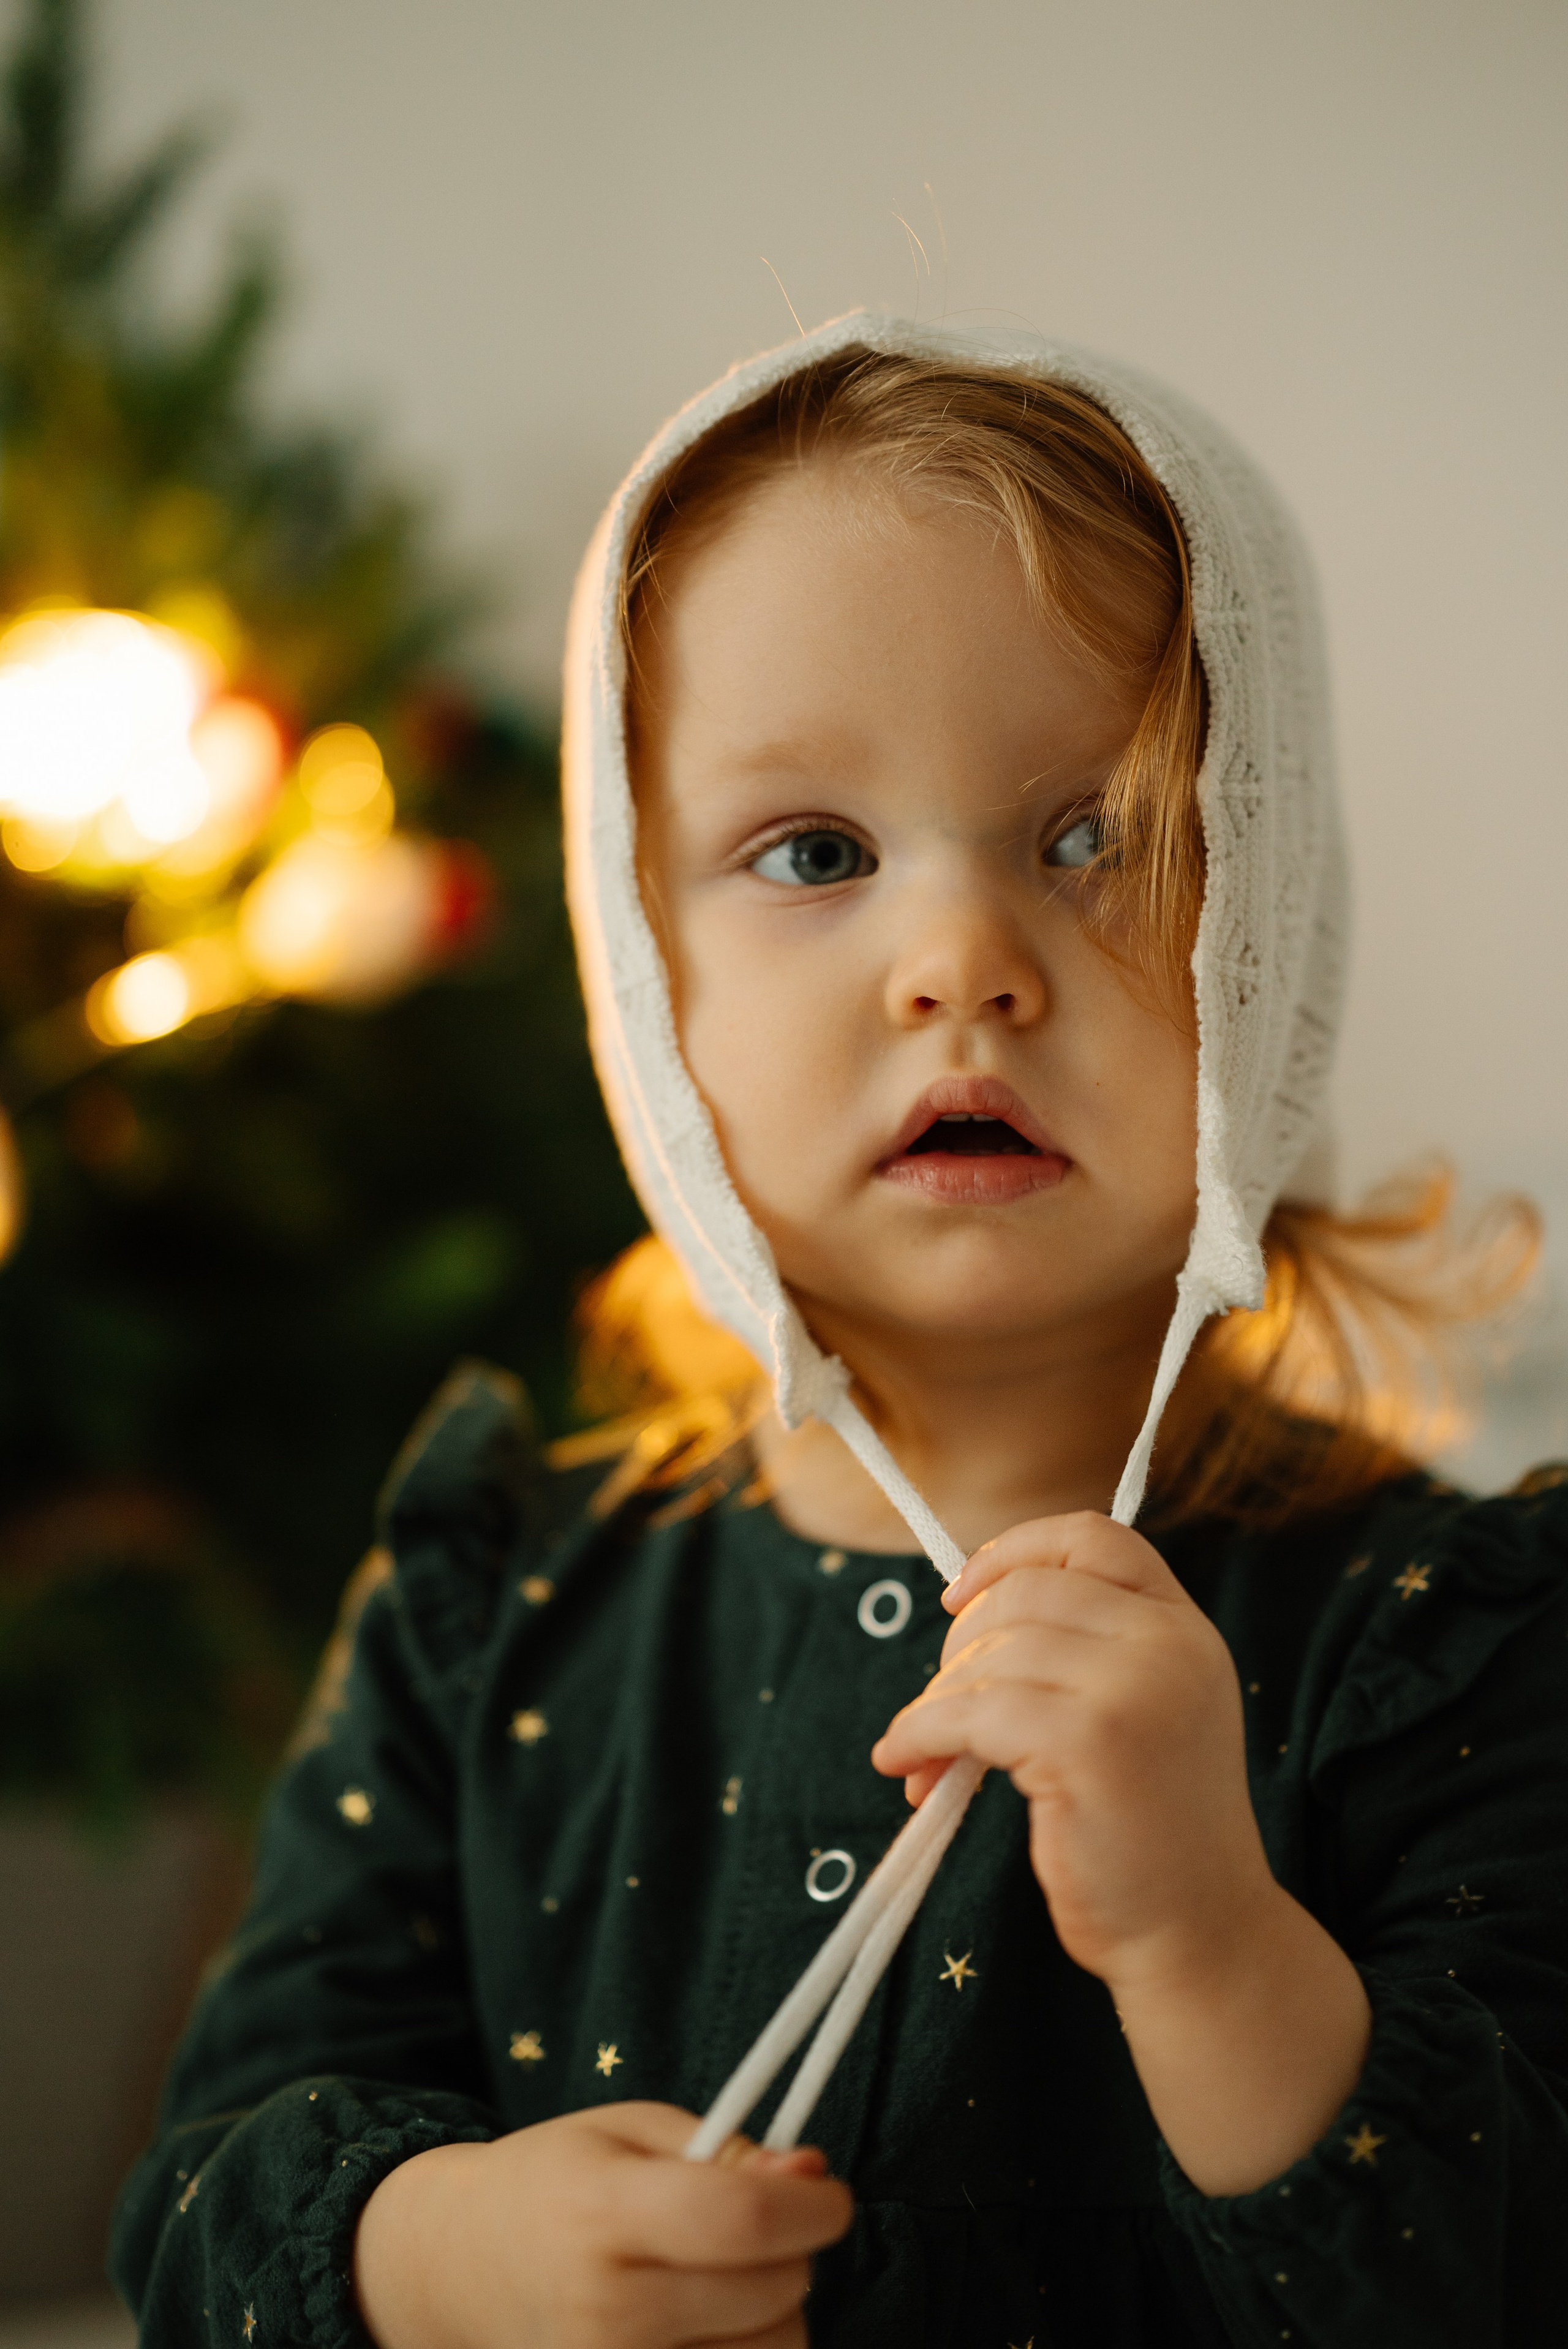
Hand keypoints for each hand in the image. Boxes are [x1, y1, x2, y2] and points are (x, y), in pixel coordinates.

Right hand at [353, 2103, 852, 2348]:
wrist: (460, 2268)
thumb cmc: (557, 2183)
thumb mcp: (632, 2132)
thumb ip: (728, 2151)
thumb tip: (814, 2177)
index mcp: (602, 2214)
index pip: (742, 2219)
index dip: (812, 2206)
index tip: (831, 2195)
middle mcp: (604, 2314)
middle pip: (772, 2295)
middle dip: (790, 2253)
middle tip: (752, 2230)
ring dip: (775, 2317)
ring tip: (722, 2282)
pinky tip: (708, 2329)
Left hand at [870, 1511, 1275, 1998]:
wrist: (1200, 1934)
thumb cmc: (1151, 1833)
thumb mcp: (1145, 1714)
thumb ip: (1085, 1654)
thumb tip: (959, 1611)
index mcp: (1185, 1629)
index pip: (1094, 1537)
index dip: (1013, 1551)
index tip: (958, 1593)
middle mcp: (1169, 1646)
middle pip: (1024, 1594)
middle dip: (959, 1646)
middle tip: (941, 1709)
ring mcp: (1133, 1691)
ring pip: (991, 1652)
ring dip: (935, 1701)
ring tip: (926, 1754)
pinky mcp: (1088, 1745)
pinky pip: (971, 1712)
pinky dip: (922, 1732)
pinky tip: (907, 1765)